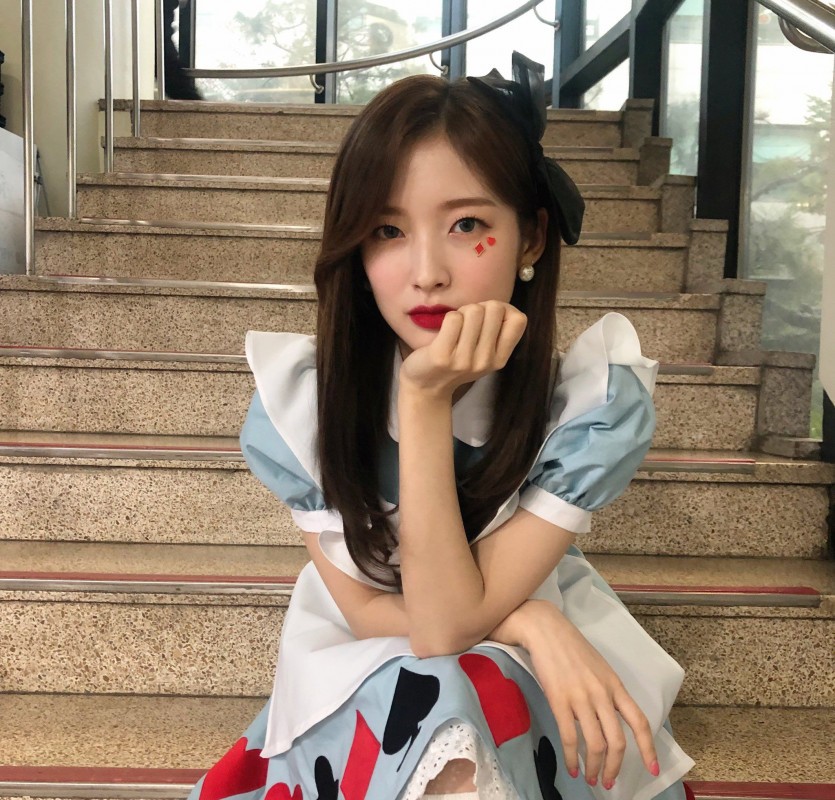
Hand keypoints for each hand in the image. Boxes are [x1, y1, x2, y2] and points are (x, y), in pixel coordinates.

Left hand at [400, 301, 526, 399]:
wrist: (426, 387)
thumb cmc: (456, 361)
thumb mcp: (484, 354)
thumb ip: (497, 333)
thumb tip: (501, 307)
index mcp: (500, 360)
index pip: (518, 320)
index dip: (504, 309)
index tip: (488, 318)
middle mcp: (485, 361)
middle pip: (494, 308)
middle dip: (479, 308)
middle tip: (467, 323)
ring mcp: (464, 360)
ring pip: (474, 310)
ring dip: (462, 312)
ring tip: (455, 328)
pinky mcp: (442, 356)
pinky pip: (453, 318)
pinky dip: (448, 318)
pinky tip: (444, 333)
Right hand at [516, 600, 657, 788]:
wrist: (545, 629)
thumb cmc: (570, 647)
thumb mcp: (598, 668)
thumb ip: (606, 692)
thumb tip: (606, 720)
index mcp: (615, 685)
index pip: (639, 722)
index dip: (648, 749)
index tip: (652, 769)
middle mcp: (602, 693)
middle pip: (617, 741)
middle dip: (615, 767)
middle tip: (609, 782)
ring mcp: (581, 697)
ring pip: (596, 744)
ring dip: (595, 768)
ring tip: (591, 779)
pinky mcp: (559, 700)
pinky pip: (570, 738)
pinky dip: (573, 758)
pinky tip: (572, 767)